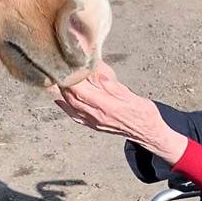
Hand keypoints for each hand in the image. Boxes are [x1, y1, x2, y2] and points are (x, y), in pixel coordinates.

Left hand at [51, 61, 187, 164]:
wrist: (148, 133)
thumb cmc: (142, 112)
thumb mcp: (130, 94)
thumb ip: (111, 85)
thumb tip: (97, 73)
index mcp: (106, 106)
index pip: (81, 92)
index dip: (70, 80)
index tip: (63, 67)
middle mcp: (97, 116)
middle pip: (73, 99)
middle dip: (62, 84)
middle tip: (55, 70)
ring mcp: (94, 123)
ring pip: (71, 108)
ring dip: (61, 94)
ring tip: (53, 82)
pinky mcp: (95, 126)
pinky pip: (76, 117)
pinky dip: (66, 107)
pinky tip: (60, 101)